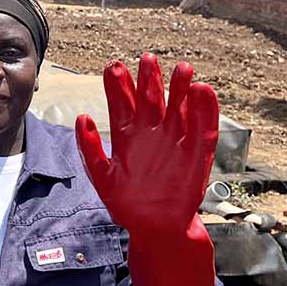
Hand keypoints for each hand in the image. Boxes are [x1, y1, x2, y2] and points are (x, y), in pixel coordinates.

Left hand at [76, 53, 218, 285]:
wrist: (153, 227)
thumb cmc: (124, 203)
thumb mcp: (101, 175)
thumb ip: (90, 148)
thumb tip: (82, 117)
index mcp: (127, 137)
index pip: (122, 104)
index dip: (118, 86)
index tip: (113, 65)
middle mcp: (152, 134)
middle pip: (151, 100)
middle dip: (148, 79)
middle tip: (146, 58)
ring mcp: (175, 141)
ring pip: (178, 108)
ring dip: (180, 89)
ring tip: (181, 68)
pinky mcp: (196, 153)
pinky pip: (202, 128)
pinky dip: (205, 110)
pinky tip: (203, 91)